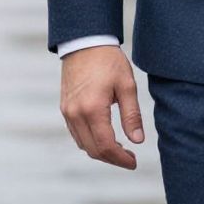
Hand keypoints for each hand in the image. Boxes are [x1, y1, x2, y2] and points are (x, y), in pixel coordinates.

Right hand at [60, 45, 144, 169]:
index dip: (120, 158)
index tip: (133, 162)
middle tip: (129, 157)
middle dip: (112, 158)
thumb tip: (138, 140)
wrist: (85, 42)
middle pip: (93, 150)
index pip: (106, 146)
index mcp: (93, 109)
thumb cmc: (108, 60)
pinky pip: (76, 133)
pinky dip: (89, 140)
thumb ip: (132, 115)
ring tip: (119, 147)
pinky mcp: (65, 108)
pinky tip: (103, 135)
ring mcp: (68, 112)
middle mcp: (76, 114)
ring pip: (83, 144)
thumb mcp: (127, 85)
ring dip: (100, 151)